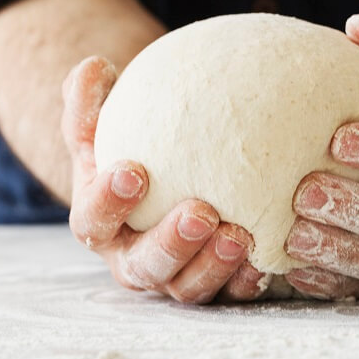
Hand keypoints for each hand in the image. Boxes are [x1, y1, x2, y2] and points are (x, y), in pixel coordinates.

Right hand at [61, 56, 266, 302]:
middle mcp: (131, 258)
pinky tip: (270, 257)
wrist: (157, 182)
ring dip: (213, 265)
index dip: (109, 202)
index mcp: (98, 223)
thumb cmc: (127, 146)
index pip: (93, 220)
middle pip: (144, 267)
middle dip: (171, 244)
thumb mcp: (102, 123)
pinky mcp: (212, 285)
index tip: (134, 171)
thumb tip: (93, 66)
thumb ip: (89, 98)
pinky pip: (230, 292)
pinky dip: (247, 280)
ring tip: (241, 234)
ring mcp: (172, 277)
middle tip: (200, 212)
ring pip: (187, 287)